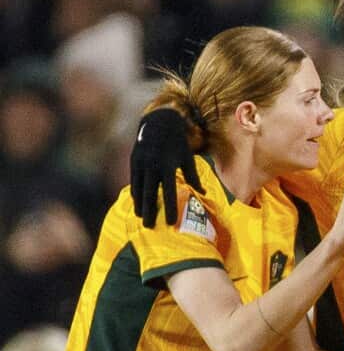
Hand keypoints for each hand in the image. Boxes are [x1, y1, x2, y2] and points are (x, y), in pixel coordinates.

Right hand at [131, 108, 202, 227]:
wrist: (159, 123)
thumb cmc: (178, 143)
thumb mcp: (187, 158)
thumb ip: (193, 176)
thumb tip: (203, 193)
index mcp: (168, 165)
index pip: (169, 191)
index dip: (170, 207)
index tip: (171, 222)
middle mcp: (152, 165)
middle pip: (150, 193)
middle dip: (150, 211)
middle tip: (150, 227)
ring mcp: (141, 163)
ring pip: (139, 189)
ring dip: (140, 205)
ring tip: (142, 219)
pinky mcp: (133, 161)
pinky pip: (134, 181)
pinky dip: (135, 193)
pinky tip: (137, 204)